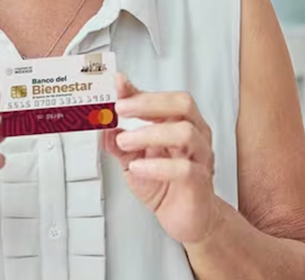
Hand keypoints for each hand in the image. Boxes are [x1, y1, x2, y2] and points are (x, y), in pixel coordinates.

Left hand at [103, 73, 221, 243]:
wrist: (187, 218)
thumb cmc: (167, 186)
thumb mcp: (134, 160)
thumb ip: (120, 143)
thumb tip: (104, 128)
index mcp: (181, 124)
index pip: (166, 99)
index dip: (141, 92)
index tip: (119, 86)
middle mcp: (195, 136)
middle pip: (182, 105)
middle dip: (148, 103)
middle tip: (121, 109)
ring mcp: (200, 158)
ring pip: (185, 133)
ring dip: (150, 133)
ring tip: (125, 140)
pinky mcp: (199, 182)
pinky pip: (185, 168)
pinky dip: (157, 166)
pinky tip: (138, 167)